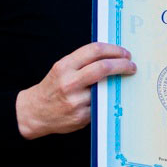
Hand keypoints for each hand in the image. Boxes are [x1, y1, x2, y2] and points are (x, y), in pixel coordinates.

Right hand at [15, 42, 134, 138]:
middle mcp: (69, 83)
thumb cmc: (53, 88)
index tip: (124, 53)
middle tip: (131, 65)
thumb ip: (83, 62)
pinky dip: (109, 99)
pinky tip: (112, 96)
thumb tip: (112, 56)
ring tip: (125, 80)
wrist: (34, 112)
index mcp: (64, 67)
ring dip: (119, 83)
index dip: (114, 50)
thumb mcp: (62, 69)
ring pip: (106, 88)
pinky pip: (102, 105)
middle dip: (122, 65)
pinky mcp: (82, 117)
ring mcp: (76, 101)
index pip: (94, 51)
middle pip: (103, 68)